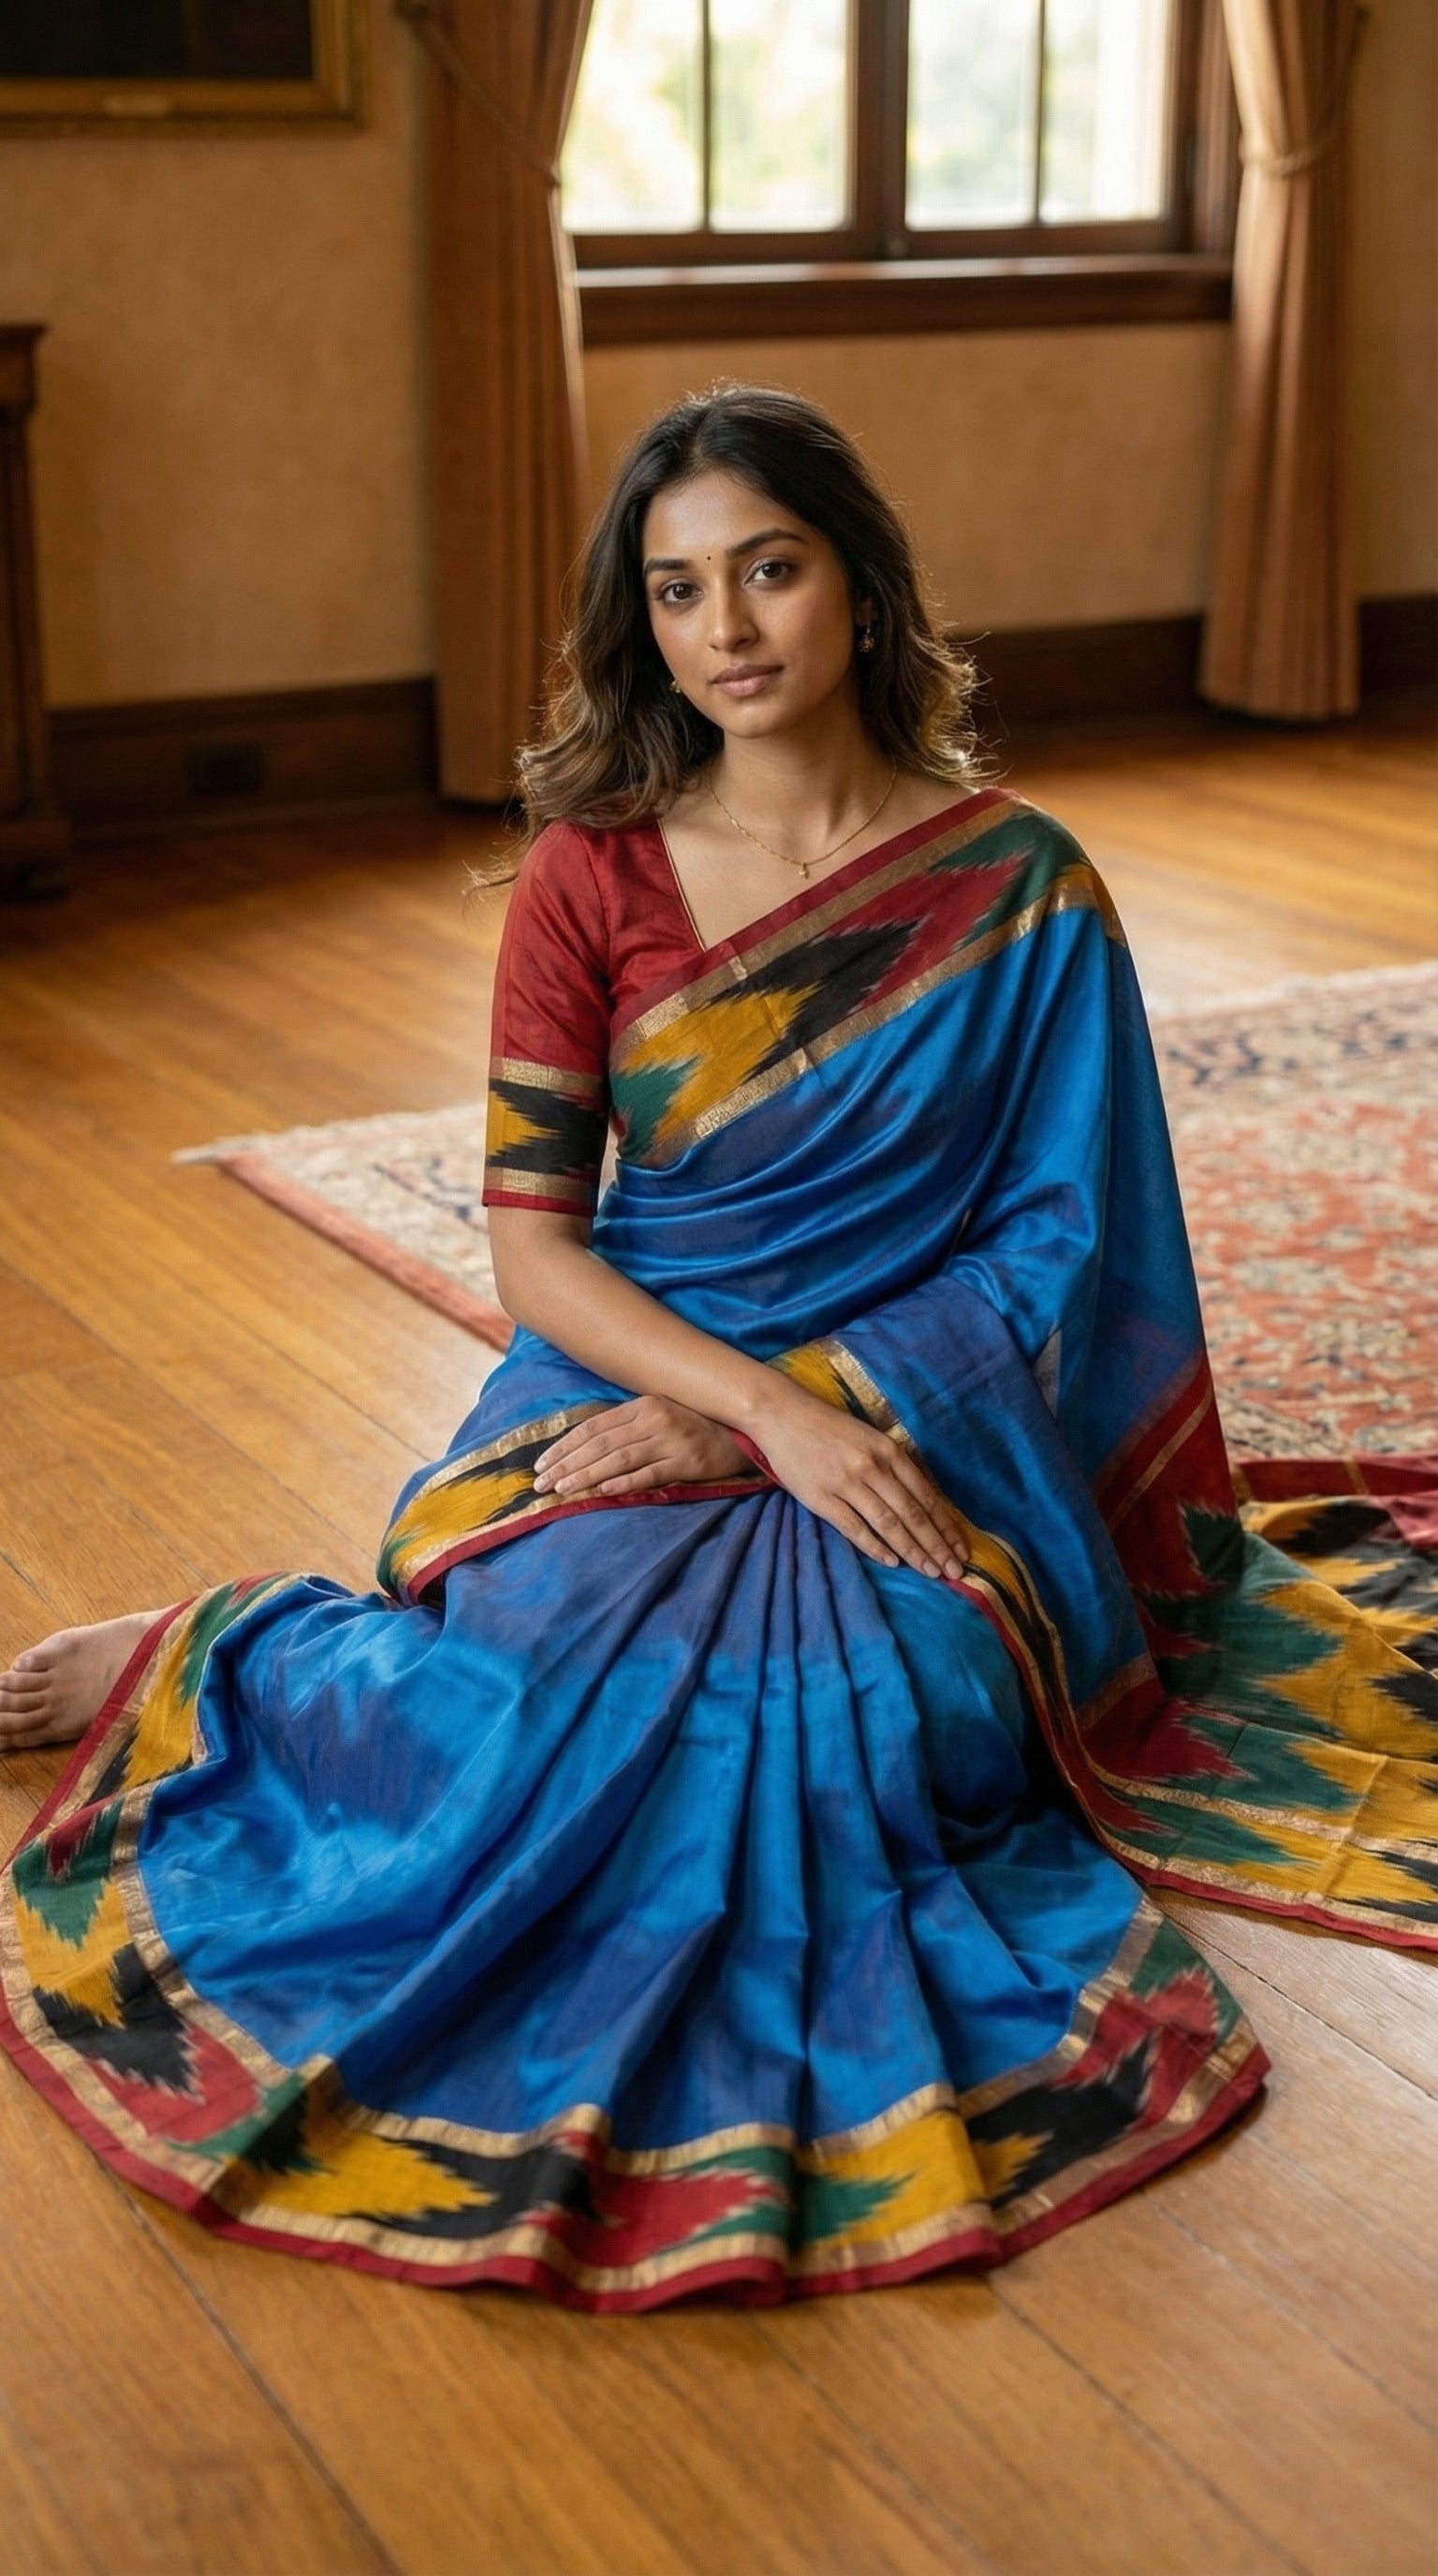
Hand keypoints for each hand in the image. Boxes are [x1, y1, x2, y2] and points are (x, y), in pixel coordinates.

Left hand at [533, 1397, 751, 1499]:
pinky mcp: (688, 1462)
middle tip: (542, 1483)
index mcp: (643, 1405)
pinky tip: (603, 1491)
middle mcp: (654, 1419)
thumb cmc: (695, 1425)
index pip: (593, 1427)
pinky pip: (650, 1474)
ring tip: (562, 1490)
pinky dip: (625, 1482)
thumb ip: (627, 1426)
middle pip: (600, 1444)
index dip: (564, 1446)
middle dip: (567, 1464)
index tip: (541, 1463)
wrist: (743, 1431)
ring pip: (619, 1459)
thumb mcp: (659, 1415)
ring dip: (587, 1475)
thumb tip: (585, 1445)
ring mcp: (672, 1440)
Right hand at [752, 1391, 967, 1580]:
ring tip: (930, 1572)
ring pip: (888, 1523)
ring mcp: (847, 1483)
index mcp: (889, 1451)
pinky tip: (891, 1562)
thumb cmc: (830, 1427)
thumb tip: (923, 1500)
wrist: (783, 1415)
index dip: (945, 1526)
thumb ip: (895, 1465)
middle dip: (936, 1546)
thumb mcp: (871, 1437)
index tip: (960, 1549)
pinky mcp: (821, 1498)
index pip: (926, 1496)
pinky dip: (875, 1546)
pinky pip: (854, 1527)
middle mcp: (872, 1467)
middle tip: (954, 1571)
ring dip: (912, 1550)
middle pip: (912, 1513)